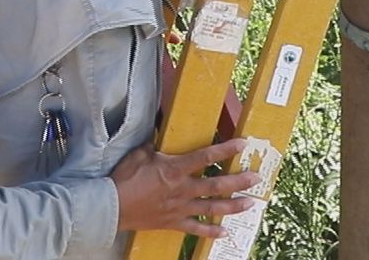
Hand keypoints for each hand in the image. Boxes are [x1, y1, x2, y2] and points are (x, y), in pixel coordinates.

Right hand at [110, 139, 261, 238]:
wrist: (111, 207)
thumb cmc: (123, 178)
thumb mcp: (140, 153)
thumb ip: (155, 145)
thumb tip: (161, 135)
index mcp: (175, 169)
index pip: (206, 156)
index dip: (226, 150)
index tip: (244, 145)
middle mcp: (183, 189)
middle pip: (217, 185)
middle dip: (239, 181)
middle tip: (256, 178)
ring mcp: (180, 208)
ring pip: (212, 208)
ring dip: (233, 206)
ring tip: (250, 203)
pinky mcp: (174, 223)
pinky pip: (196, 229)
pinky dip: (211, 232)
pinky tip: (225, 233)